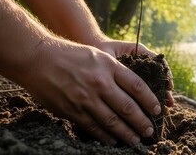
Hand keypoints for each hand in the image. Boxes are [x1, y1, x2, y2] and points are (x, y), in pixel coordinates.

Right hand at [21, 37, 160, 145]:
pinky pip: (93, 127)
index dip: (150, 100)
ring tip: (137, 140)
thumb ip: (116, 71)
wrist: (38, 59)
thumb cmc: (71, 55)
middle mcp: (100, 83)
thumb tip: (134, 90)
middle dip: (142, 122)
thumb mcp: (99, 55)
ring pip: (112, 121)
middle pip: (128, 107)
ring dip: (127, 133)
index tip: (158, 110)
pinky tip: (114, 141)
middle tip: (150, 131)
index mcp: (109, 66)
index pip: (137, 86)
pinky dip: (106, 136)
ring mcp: (85, 98)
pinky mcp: (72, 110)